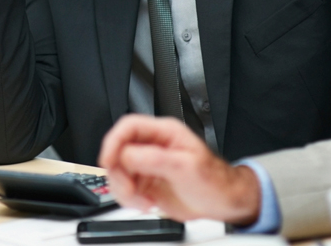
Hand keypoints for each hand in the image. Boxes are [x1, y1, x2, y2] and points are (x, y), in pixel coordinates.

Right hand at [99, 115, 260, 223]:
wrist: (222, 202)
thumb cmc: (213, 180)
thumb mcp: (186, 167)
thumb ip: (155, 159)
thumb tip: (127, 155)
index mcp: (164, 133)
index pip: (129, 127)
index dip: (114, 141)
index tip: (108, 161)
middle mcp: (152, 146)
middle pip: (118, 151)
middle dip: (119, 173)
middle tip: (130, 189)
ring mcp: (147, 165)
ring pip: (117, 172)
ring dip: (124, 190)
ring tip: (142, 200)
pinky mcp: (145, 183)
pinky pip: (123, 188)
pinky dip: (128, 199)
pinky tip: (146, 204)